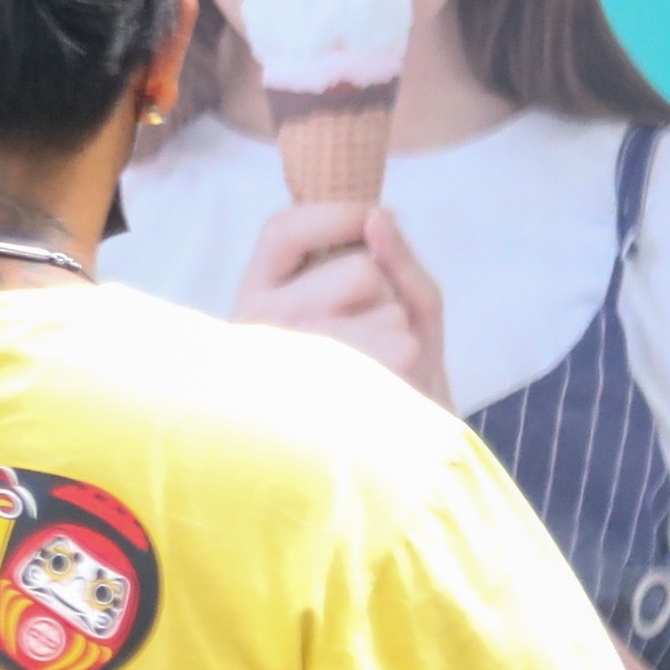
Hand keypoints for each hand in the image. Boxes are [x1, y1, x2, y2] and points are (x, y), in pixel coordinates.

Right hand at [237, 200, 449, 408]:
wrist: (401, 454)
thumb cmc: (396, 375)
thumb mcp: (402, 306)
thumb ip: (393, 260)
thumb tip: (378, 215)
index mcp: (262, 298)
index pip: (281, 233)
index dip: (333, 216)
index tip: (371, 221)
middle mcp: (260, 324)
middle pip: (357, 271)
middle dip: (389, 297)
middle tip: (375, 336)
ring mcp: (286, 359)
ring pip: (378, 316)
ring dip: (399, 330)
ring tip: (381, 365)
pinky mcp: (323, 391)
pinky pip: (396, 344)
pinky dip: (408, 363)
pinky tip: (386, 388)